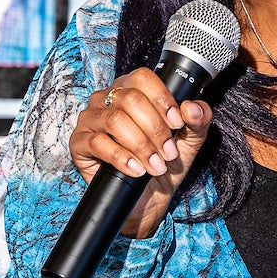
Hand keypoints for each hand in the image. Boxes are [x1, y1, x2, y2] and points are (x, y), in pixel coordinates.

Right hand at [68, 68, 213, 239]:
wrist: (148, 199)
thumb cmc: (164, 163)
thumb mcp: (189, 141)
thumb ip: (198, 120)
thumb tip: (192, 108)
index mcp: (131, 90)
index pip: (142, 78)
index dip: (162, 99)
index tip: (177, 123)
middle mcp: (106, 99)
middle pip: (130, 99)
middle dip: (155, 129)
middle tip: (168, 153)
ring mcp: (90, 120)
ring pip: (115, 121)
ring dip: (141, 146)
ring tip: (155, 165)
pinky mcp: (79, 143)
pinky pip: (98, 143)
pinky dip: (122, 159)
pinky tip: (136, 170)